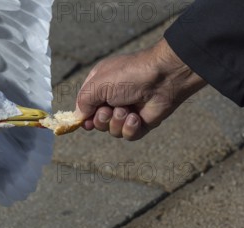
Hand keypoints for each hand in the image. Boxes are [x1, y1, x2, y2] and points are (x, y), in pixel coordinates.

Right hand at [75, 39, 206, 139]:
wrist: (164, 78)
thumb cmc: (129, 76)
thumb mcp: (98, 84)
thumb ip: (82, 102)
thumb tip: (79, 117)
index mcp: (100, 86)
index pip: (85, 107)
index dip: (84, 117)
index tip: (85, 122)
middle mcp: (112, 99)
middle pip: (97, 122)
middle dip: (101, 119)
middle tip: (109, 110)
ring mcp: (127, 111)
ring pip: (112, 131)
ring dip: (117, 123)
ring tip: (127, 110)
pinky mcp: (141, 122)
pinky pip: (128, 135)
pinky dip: (130, 128)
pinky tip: (136, 117)